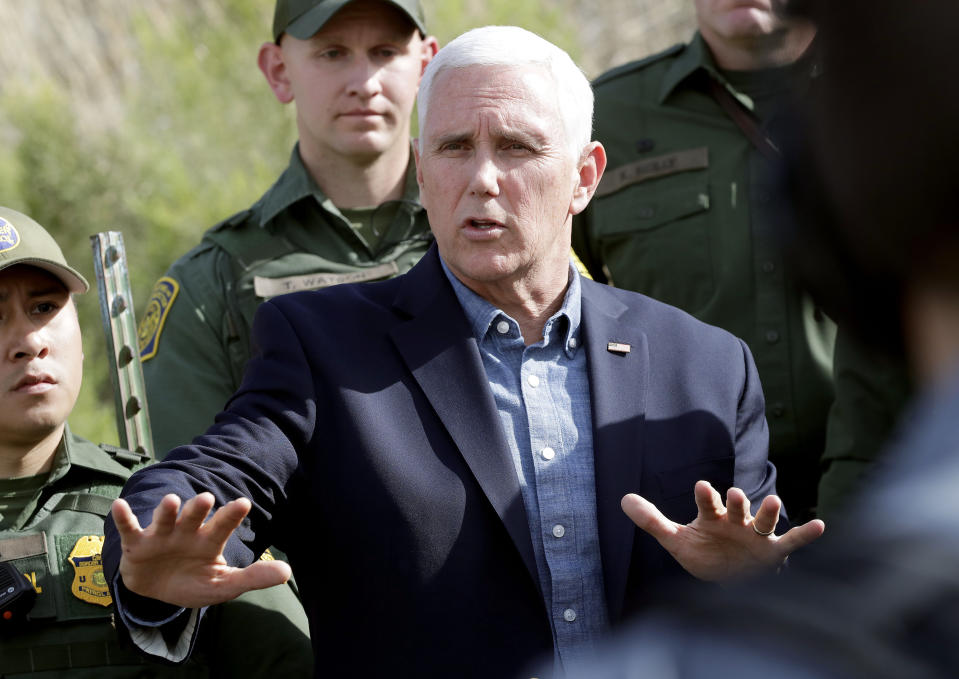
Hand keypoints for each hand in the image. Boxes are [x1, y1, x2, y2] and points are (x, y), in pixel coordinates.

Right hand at [111, 493, 290, 607]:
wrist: (158, 592)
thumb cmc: (194, 582)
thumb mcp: (224, 585)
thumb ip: (253, 577)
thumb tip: (288, 573)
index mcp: (210, 541)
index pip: (223, 526)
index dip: (232, 515)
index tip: (244, 502)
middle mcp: (187, 532)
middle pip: (195, 517)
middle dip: (199, 508)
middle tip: (206, 498)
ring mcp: (162, 536)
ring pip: (165, 519)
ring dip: (167, 511)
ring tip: (171, 501)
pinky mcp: (138, 544)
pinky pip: (130, 529)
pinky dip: (123, 518)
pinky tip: (119, 505)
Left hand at [622, 480, 824, 580]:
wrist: (728, 579)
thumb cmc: (703, 553)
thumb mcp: (675, 541)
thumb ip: (652, 521)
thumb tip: (623, 499)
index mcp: (712, 516)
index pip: (707, 502)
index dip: (704, 495)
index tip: (701, 486)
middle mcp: (736, 521)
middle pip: (737, 507)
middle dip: (735, 501)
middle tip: (732, 493)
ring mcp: (756, 535)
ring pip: (764, 520)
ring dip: (768, 511)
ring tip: (772, 501)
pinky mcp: (773, 551)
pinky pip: (791, 541)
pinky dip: (805, 534)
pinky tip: (820, 525)